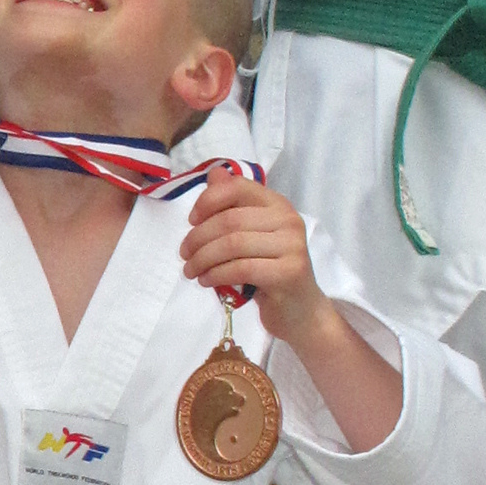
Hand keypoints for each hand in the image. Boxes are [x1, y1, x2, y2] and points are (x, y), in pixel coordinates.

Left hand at [179, 167, 336, 349]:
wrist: (301, 311)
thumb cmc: (269, 269)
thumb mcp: (249, 235)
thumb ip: (231, 205)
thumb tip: (214, 173)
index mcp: (277, 203)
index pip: (237, 187)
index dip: (208, 201)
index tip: (191, 221)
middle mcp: (288, 219)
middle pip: (230, 220)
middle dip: (198, 237)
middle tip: (184, 254)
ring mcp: (292, 246)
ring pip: (233, 245)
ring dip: (203, 259)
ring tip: (190, 271)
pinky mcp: (289, 273)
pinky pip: (242, 268)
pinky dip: (217, 274)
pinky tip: (206, 281)